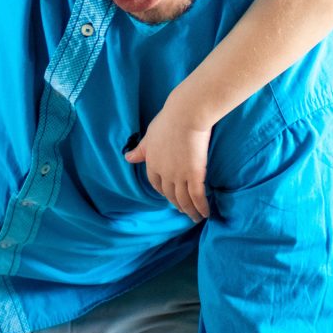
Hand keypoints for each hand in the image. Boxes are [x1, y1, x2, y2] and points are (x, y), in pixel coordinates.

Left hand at [124, 94, 211, 221]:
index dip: (162, 191)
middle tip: (183, 210)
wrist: (185, 115)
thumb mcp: (150, 135)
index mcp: (152, 163)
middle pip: (170, 194)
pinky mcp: (195, 175)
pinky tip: (205, 213)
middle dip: (177, 204)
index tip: (168, 196)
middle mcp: (165, 173)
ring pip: (184, 199)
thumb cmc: (168, 120)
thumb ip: (141, 149)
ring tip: (195, 217)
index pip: (155, 183)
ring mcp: (180, 175)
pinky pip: (197, 196)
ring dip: (189, 210)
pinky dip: (201, 207)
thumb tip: (127, 158)